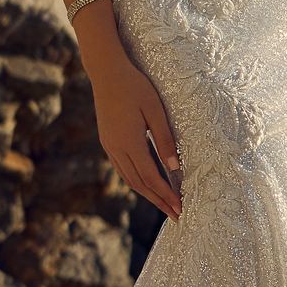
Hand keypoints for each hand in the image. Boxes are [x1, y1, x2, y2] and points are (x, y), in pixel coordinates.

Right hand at [93, 55, 182, 220]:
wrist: (106, 71)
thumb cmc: (135, 86)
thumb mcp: (155, 111)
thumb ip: (165, 140)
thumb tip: (175, 169)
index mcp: (129, 143)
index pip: (151, 178)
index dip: (166, 195)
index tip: (180, 208)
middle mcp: (116, 149)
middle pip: (139, 184)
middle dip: (158, 201)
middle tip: (175, 215)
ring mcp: (109, 146)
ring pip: (129, 178)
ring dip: (147, 194)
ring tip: (163, 204)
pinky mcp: (107, 141)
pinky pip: (122, 168)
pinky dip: (136, 181)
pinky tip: (146, 183)